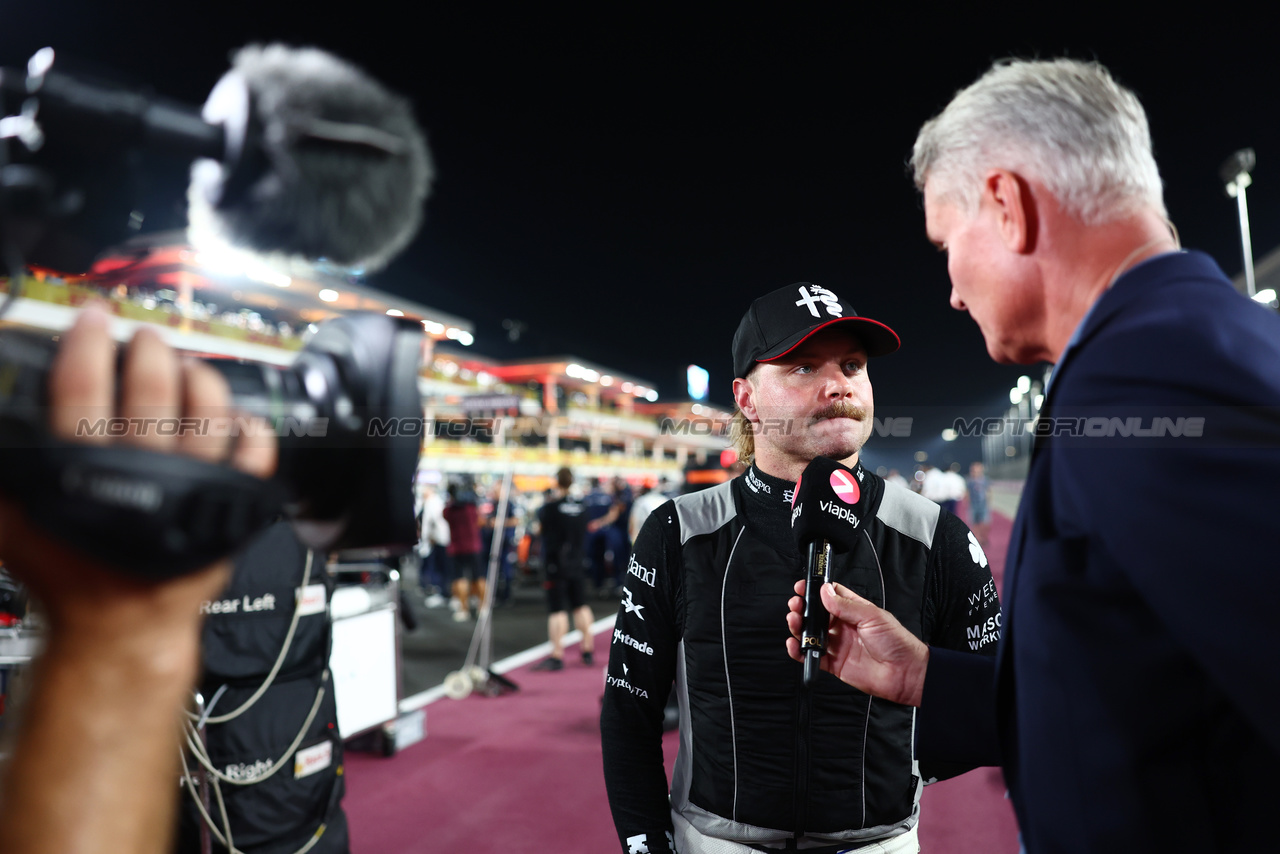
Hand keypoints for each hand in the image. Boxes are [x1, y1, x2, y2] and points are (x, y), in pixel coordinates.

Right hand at [0, 306, 276, 638]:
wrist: (120, 625)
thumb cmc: (69, 574)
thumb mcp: (13, 522)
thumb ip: (6, 471)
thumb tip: (1, 426)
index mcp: (84, 473)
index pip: (82, 388)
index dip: (87, 343)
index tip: (94, 318)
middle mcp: (142, 475)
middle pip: (151, 390)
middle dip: (148, 351)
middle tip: (144, 338)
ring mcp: (192, 490)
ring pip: (206, 415)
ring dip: (199, 379)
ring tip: (188, 366)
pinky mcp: (229, 507)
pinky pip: (254, 457)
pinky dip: (251, 431)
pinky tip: (237, 418)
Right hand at [785, 579, 928, 706]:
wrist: (905, 673)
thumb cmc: (897, 642)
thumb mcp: (872, 616)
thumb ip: (846, 605)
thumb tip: (825, 592)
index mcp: (854, 611)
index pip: (830, 595)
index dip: (815, 590)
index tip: (802, 587)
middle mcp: (844, 626)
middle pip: (816, 614)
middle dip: (803, 608)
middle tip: (796, 605)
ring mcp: (838, 645)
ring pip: (811, 634)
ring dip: (799, 627)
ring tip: (794, 621)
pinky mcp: (834, 663)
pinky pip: (812, 656)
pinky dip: (800, 651)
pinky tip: (795, 645)